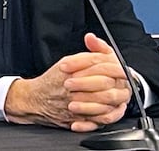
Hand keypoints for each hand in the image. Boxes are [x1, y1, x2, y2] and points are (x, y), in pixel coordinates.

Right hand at [4, 33, 131, 131]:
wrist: (34, 99)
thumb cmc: (53, 80)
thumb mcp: (67, 61)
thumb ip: (85, 53)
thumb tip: (94, 40)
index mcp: (71, 69)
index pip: (99, 64)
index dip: (115, 66)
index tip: (123, 68)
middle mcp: (72, 86)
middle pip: (104, 83)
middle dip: (118, 82)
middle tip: (124, 82)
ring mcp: (74, 103)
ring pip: (103, 102)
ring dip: (115, 99)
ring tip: (120, 96)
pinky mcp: (75, 118)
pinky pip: (97, 119)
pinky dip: (107, 115)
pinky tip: (111, 109)